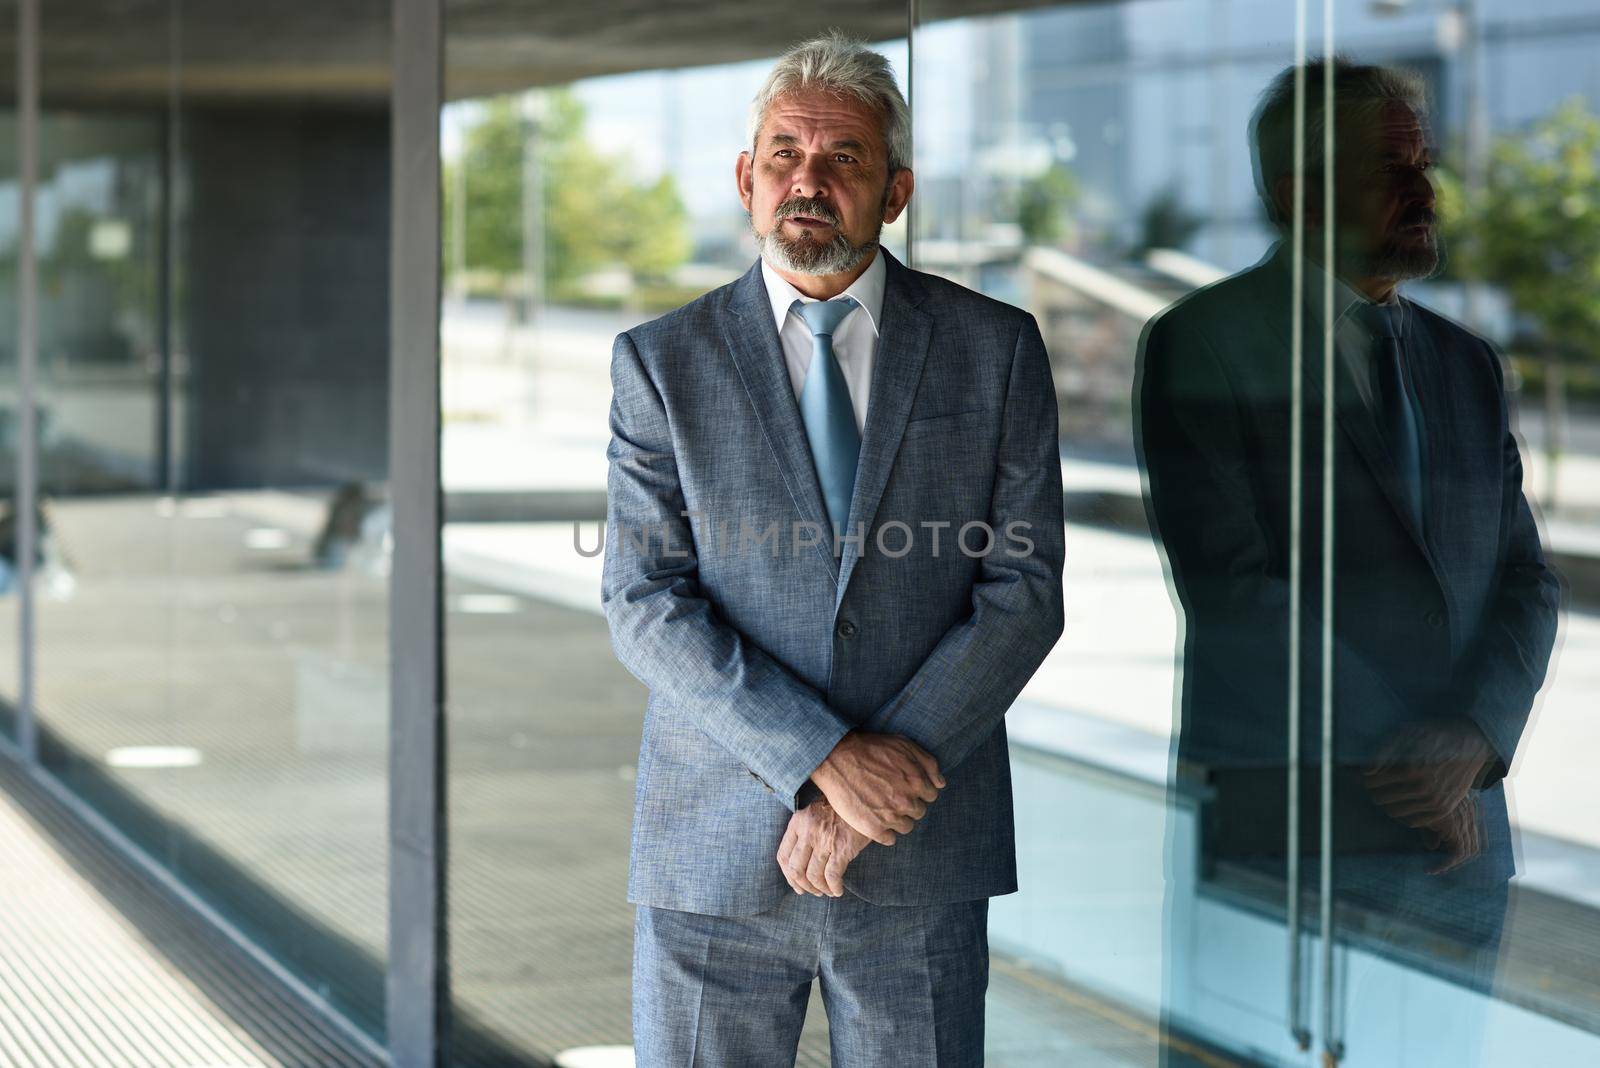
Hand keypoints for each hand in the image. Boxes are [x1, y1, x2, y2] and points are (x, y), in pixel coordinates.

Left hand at [776, 798, 871, 896]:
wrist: (864, 800)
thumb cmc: (839, 809)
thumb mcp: (814, 813)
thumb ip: (803, 832)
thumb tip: (798, 863)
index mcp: (798, 822)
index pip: (783, 856)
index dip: (788, 876)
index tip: (796, 884)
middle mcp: (808, 831)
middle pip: (796, 869)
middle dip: (803, 886)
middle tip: (812, 891)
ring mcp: (824, 840)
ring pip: (813, 875)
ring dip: (819, 888)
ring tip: (826, 891)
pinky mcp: (841, 848)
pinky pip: (832, 876)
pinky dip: (834, 888)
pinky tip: (838, 890)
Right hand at [810, 731, 943, 845]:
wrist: (837, 757)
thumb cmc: (870, 748)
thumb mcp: (904, 745)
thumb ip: (928, 763)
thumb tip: (940, 783)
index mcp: (916, 781)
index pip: (931, 795)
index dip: (918, 790)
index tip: (905, 787)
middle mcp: (906, 801)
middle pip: (919, 812)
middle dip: (908, 805)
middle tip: (891, 796)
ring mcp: (890, 816)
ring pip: (906, 827)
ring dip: (898, 819)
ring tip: (883, 808)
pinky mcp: (873, 828)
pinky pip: (890, 839)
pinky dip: (885, 832)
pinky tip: (875, 819)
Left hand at [1364, 720, 1493, 871]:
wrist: (1471, 743)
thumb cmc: (1434, 735)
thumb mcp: (1407, 733)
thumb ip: (1384, 752)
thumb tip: (1367, 772)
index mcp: (1410, 768)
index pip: (1373, 783)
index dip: (1367, 779)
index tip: (1368, 775)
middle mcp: (1423, 788)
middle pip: (1381, 799)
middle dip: (1375, 792)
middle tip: (1376, 785)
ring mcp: (1435, 801)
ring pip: (1395, 813)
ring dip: (1388, 804)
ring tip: (1390, 792)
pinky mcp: (1444, 809)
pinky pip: (1413, 822)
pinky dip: (1404, 815)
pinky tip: (1405, 801)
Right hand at [1418, 795, 1482, 874]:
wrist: (1405, 787)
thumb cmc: (1411, 798)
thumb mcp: (1422, 815)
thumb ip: (1431, 830)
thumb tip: (1433, 847)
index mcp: (1465, 808)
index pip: (1473, 836)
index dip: (1461, 851)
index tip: (1443, 859)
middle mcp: (1468, 814)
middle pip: (1474, 846)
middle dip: (1458, 861)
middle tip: (1440, 868)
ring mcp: (1463, 820)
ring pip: (1468, 852)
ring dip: (1451, 864)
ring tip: (1434, 870)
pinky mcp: (1454, 827)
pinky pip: (1457, 853)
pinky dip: (1445, 864)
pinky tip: (1430, 869)